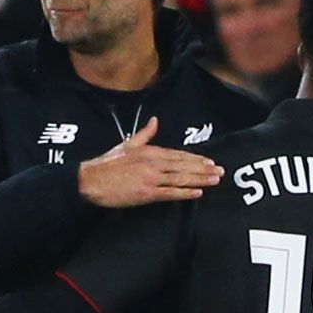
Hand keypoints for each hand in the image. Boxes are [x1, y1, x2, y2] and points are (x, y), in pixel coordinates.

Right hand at [78, 117, 223, 207]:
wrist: (91, 180)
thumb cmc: (107, 163)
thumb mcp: (127, 144)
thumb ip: (145, 134)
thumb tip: (155, 120)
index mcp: (150, 151)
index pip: (178, 155)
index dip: (195, 158)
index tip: (210, 161)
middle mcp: (154, 163)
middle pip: (184, 165)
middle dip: (204, 168)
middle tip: (221, 171)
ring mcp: (151, 178)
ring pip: (181, 178)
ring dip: (200, 179)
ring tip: (215, 180)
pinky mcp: (147, 193)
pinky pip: (170, 193)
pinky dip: (185, 193)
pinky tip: (198, 193)